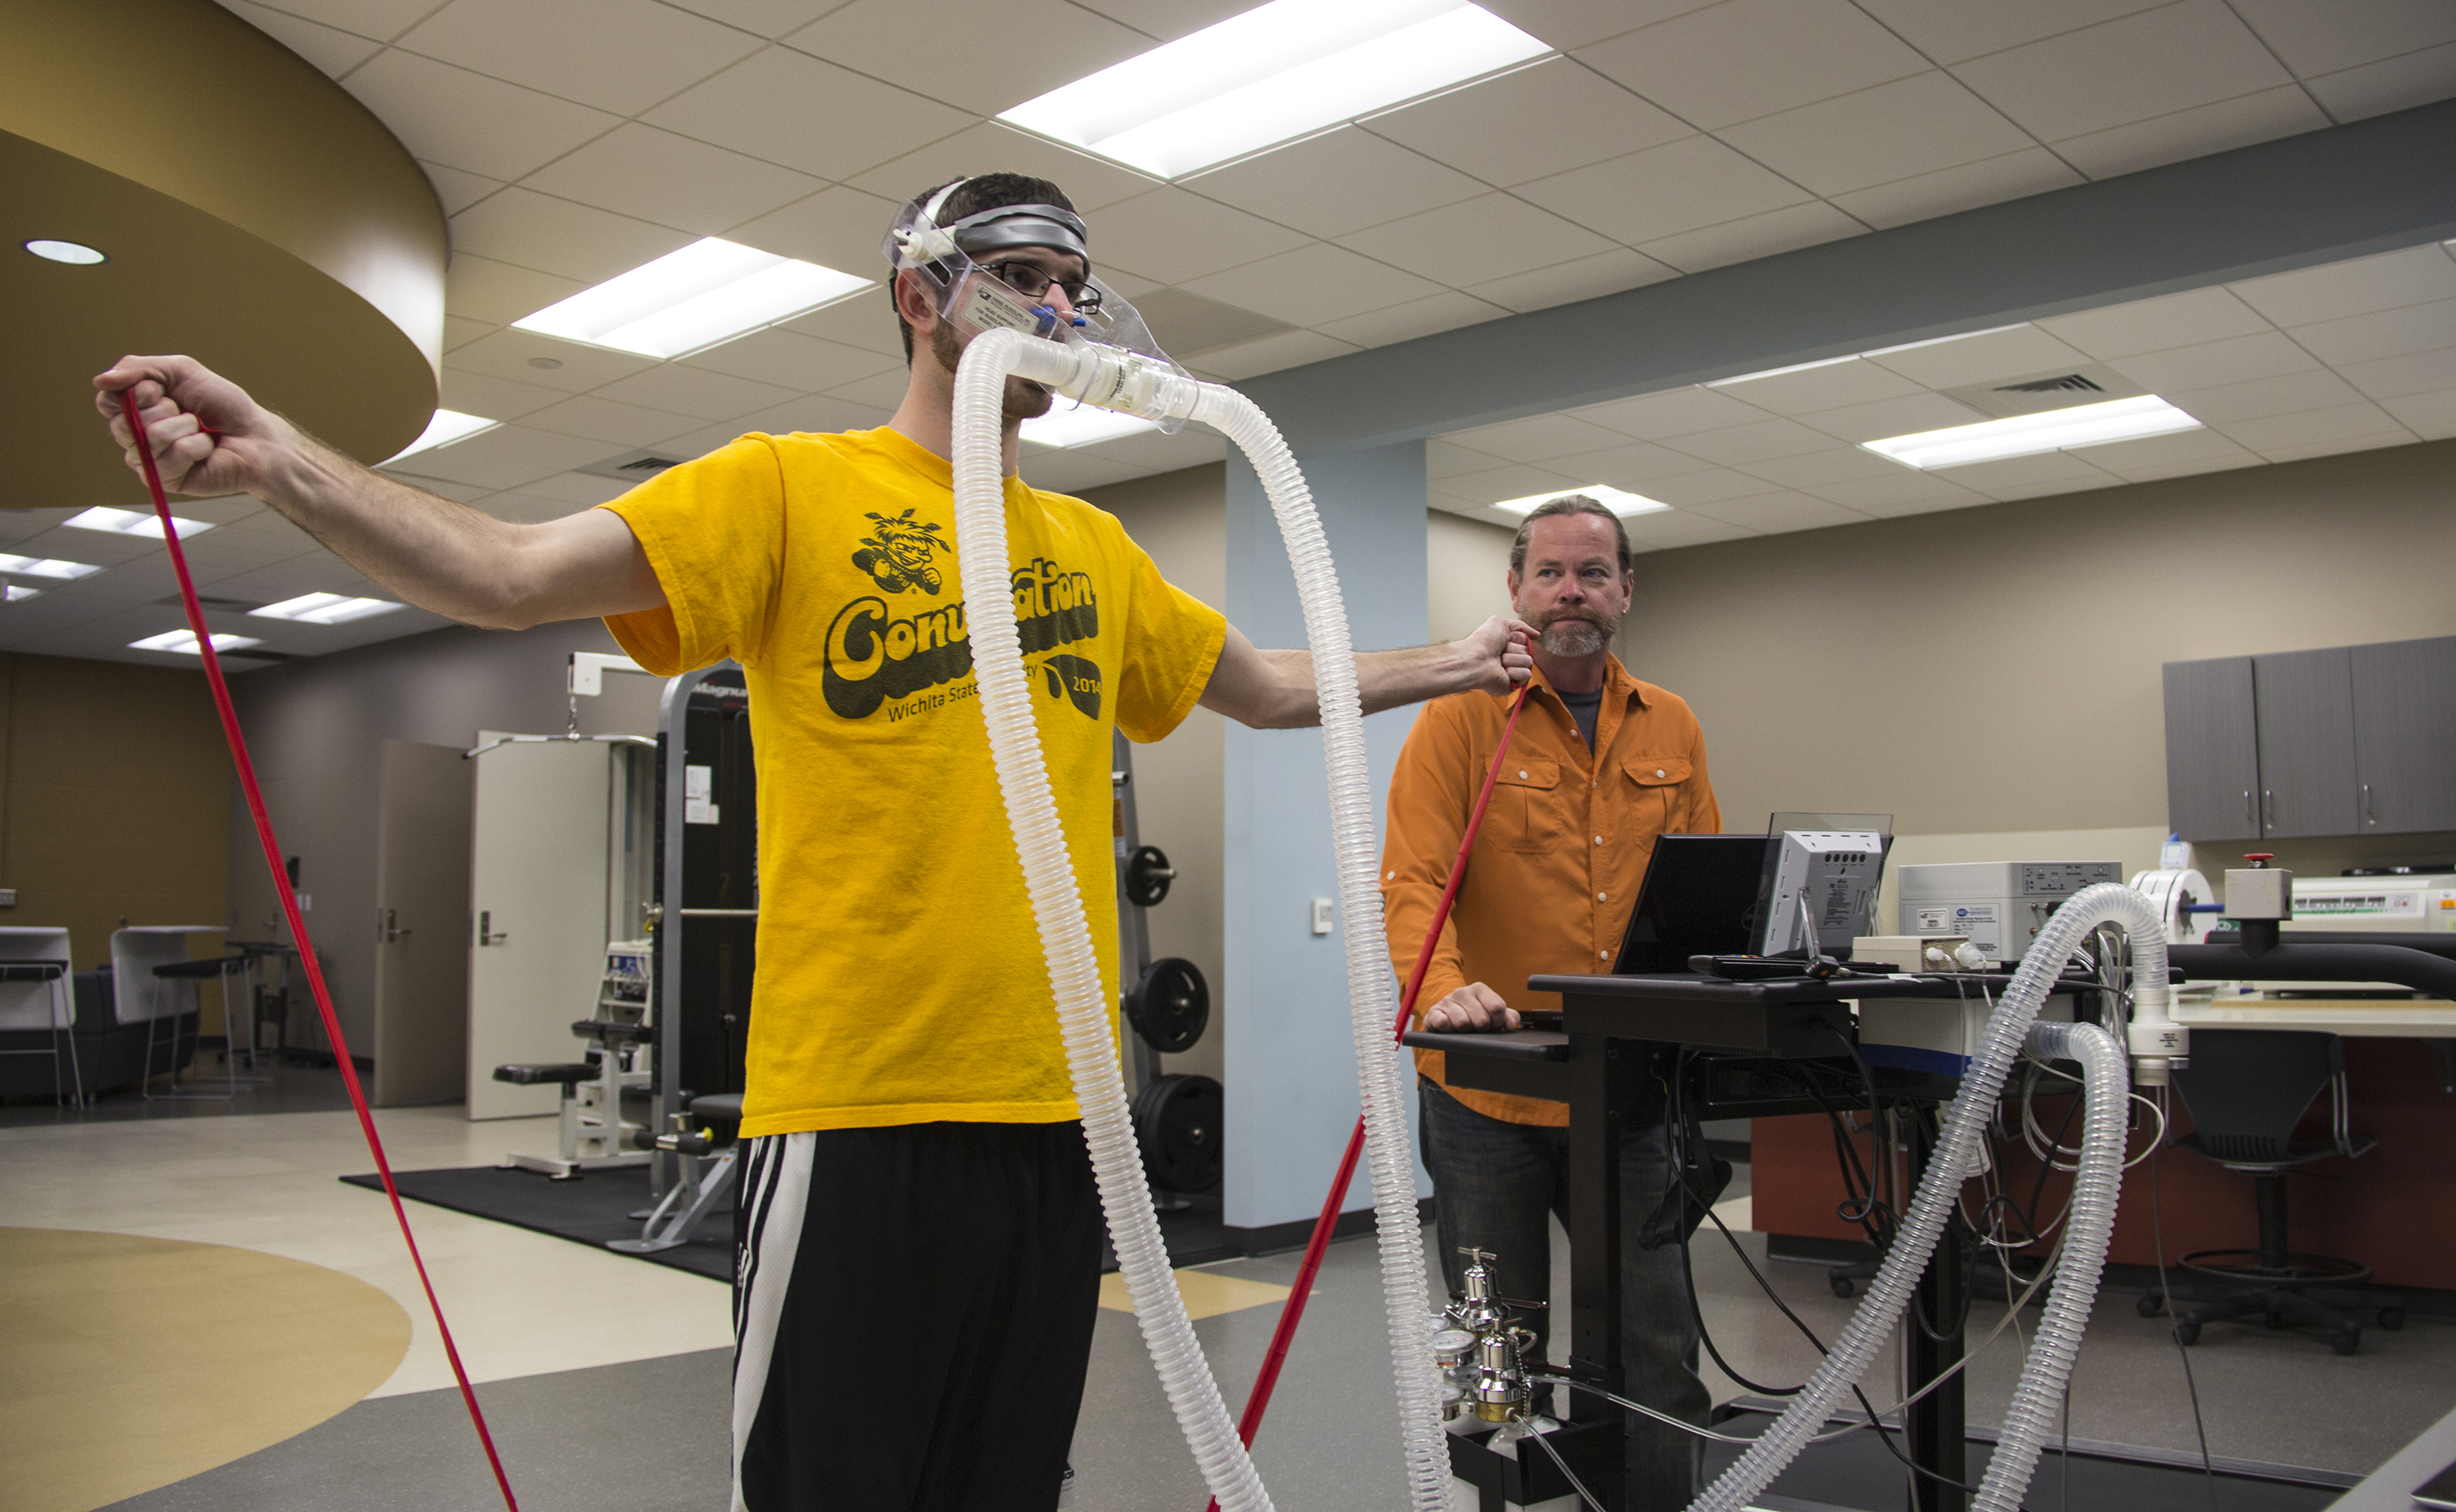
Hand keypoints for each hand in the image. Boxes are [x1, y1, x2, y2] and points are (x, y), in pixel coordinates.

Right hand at [94, 355, 292, 497]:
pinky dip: (197, 445)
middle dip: (164, 409)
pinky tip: (207, 449)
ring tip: (201, 430)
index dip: (132, 393)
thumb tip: (99, 381)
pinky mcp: (166, 480)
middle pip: (124, 422)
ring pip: (151, 437)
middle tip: (189, 412)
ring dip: (186, 426)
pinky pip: (173, 455)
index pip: (106, 402)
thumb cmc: (222, 404)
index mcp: (135, 410)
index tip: (158, 389)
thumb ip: (140, 368)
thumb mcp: (182, 372)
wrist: (256, 435)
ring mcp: (149, 461)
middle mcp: (137, 437)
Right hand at [1422, 982, 1519, 1032]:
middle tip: (1476, 1029)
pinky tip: (1450, 1029)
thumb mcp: (1494, 1015)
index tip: (1493, 1026)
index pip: (1497, 1008)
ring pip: (1463, 1023)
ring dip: (1465, 1032)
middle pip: (1481, 1020)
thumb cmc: (1475, 1017)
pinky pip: (1442, 1022)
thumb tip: (1510, 1025)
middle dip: (1481, 1030)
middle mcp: (1462, 991)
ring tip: (1463, 1030)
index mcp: (1480, 988)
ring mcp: (1447, 1000)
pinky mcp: (1433, 1012)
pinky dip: (1448, 1029)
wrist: (1448, 1019)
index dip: (1497, 1023)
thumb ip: (1509, 1017)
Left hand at [1456, 615, 1535, 694]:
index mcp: (1507, 645)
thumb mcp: (1501, 623)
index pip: (1526, 640)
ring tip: (1499, 661)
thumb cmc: (1483, 641)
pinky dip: (1515, 671)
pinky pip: (1526, 674)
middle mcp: (1510, 658)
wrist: (1475, 659)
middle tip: (1499, 651)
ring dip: (1512, 659)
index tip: (1505, 639)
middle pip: (1529, 651)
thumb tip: (1537, 634)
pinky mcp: (1513, 684)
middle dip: (1514, 648)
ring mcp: (1513, 672)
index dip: (1517, 638)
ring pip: (1528, 662)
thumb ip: (1521, 626)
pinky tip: (1502, 671)